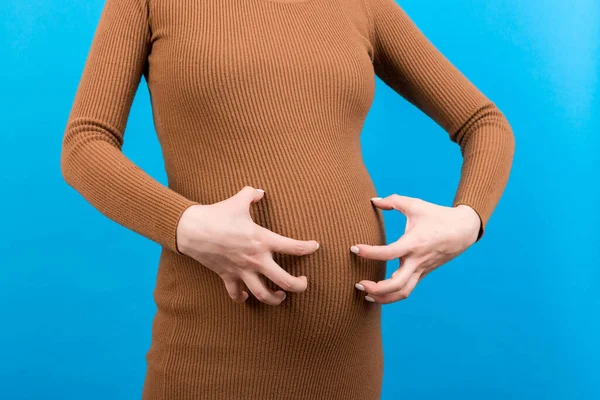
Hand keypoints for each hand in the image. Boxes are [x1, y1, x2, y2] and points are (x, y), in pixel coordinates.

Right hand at [176, 186, 319, 305]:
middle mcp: (255, 259)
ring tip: (281, 295)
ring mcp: (241, 270)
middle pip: (284, 281)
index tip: (315, 247)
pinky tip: (247, 296)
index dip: (307, 248)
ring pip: (263, 294)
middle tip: (304, 283)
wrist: (192, 229)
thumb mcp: (238, 200)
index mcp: (262, 240)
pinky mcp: (227, 276)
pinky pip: (236, 294)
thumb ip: (252, 195)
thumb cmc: (217, 214)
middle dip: (299, 286)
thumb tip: (259, 191)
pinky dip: (242, 298)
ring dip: (275, 298)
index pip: (293, 247)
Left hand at [351, 194, 480, 303]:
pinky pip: (407, 289)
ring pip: (403, 292)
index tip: (354, 248)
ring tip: (366, 294)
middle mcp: (417, 260)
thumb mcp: (416, 205)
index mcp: (414, 243)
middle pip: (397, 284)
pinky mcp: (423, 274)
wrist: (464, 230)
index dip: (369, 252)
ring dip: (383, 297)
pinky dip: (392, 294)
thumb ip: (393, 201)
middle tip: (357, 283)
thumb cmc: (438, 216)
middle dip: (376, 288)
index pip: (389, 253)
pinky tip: (378, 292)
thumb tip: (373, 200)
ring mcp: (421, 270)